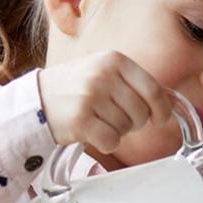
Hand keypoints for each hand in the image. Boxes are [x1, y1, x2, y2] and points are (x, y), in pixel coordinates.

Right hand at [35, 51, 174, 153]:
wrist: (35, 100)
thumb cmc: (74, 88)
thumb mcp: (102, 71)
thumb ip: (132, 82)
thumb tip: (168, 101)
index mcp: (114, 60)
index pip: (153, 89)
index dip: (162, 109)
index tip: (160, 119)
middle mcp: (103, 75)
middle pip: (141, 112)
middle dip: (134, 122)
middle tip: (115, 119)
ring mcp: (91, 96)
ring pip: (126, 128)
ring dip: (116, 131)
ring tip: (98, 121)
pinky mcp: (80, 119)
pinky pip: (111, 141)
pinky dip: (106, 143)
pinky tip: (93, 133)